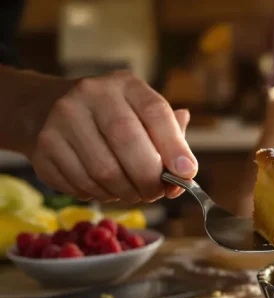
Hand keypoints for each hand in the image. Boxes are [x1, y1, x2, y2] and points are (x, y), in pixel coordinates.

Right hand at [29, 70, 196, 202]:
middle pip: (128, 142)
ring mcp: (62, 118)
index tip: (187, 173)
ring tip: (132, 191)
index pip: (155, 112)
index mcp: (125, 84)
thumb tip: (186, 170)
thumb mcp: (141, 113)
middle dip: (149, 178)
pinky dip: (99, 194)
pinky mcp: (43, 146)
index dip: (175, 146)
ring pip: (103, 171)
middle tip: (156, 192)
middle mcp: (91, 94)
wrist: (44, 108)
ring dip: (125, 192)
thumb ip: (169, 137)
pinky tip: (104, 187)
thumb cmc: (110, 117)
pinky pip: (80, 184)